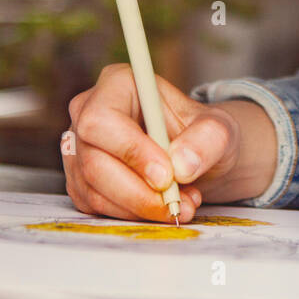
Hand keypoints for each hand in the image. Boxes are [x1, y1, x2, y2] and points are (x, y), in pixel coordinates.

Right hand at [63, 63, 242, 222]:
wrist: (195, 156)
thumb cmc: (201, 134)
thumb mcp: (219, 129)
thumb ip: (207, 139)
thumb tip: (182, 164)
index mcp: (117, 84)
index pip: (103, 119)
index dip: (132, 151)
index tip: (167, 176)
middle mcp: (88, 112)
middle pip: (94, 161)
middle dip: (138, 192)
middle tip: (176, 202)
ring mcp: (79, 148)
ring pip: (94, 190)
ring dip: (140, 207)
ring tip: (180, 204)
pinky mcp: (80, 180)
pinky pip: (96, 206)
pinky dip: (132, 214)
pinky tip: (161, 207)